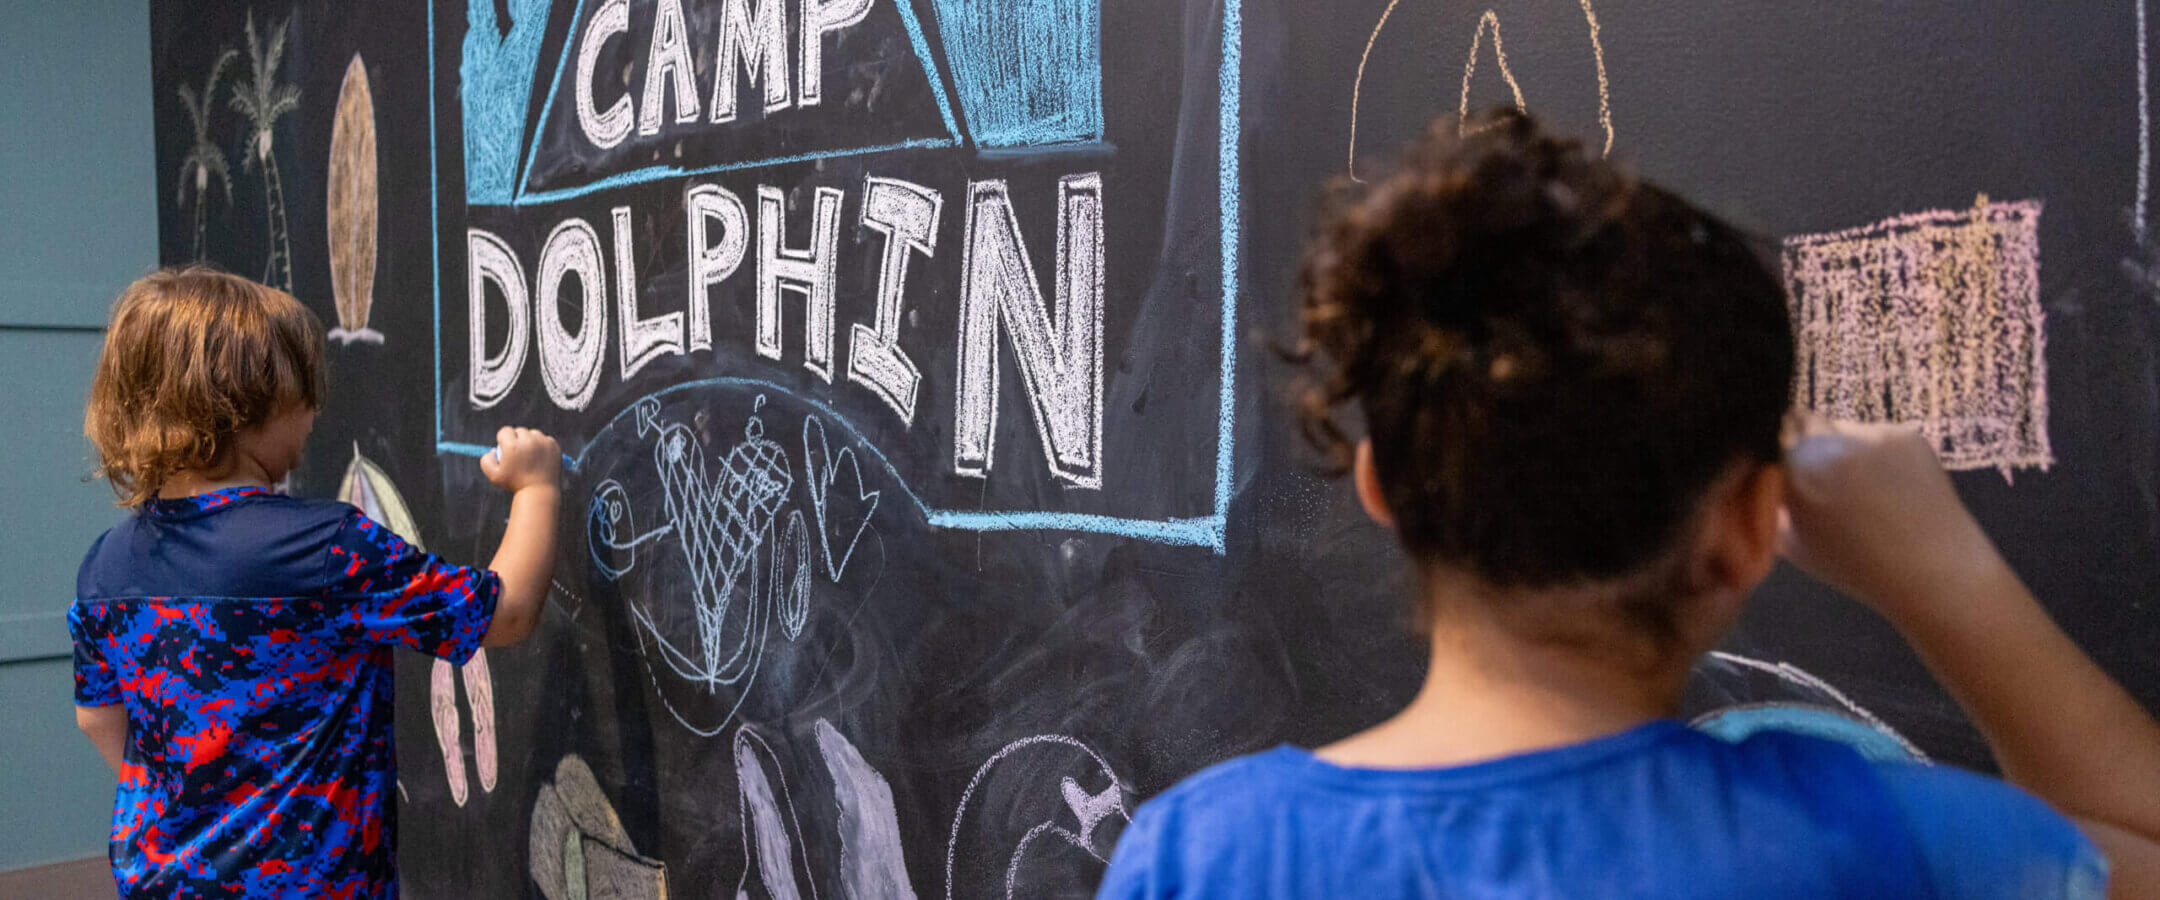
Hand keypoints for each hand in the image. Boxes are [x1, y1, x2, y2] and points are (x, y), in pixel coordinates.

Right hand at [478, 426, 560, 493]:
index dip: (504, 439)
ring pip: (533, 434)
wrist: (539, 492)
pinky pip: (545, 439)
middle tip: (518, 452)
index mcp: (512, 445)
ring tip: (529, 454)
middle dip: (517, 438)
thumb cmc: (514, 485)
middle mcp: (528, 441)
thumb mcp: (494, 476)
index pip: (505, 431)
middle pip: (519, 431)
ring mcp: (542, 442)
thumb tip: (494, 449)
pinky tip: (539, 456)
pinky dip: (542, 445)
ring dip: (530, 440)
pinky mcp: (553, 445)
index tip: (506, 448)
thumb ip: (486, 461)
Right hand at [1779, 414, 2007, 622]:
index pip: (1767, 436)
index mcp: (1796, 474)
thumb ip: (1771, 505)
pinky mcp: (1904, 433)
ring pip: (1838, 427)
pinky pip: (1872, 433)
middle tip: (1820, 474)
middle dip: (1804, 442)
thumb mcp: (1793, 544)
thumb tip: (1759, 477)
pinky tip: (1887, 484)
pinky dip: (1873, 453)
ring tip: (1860, 486)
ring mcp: (1870, 435)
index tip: (1780, 467)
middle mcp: (1830, 446)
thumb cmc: (1856, 567)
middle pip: (1801, 421)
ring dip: (1838, 446)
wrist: (1933, 569)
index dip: (1772, 449)